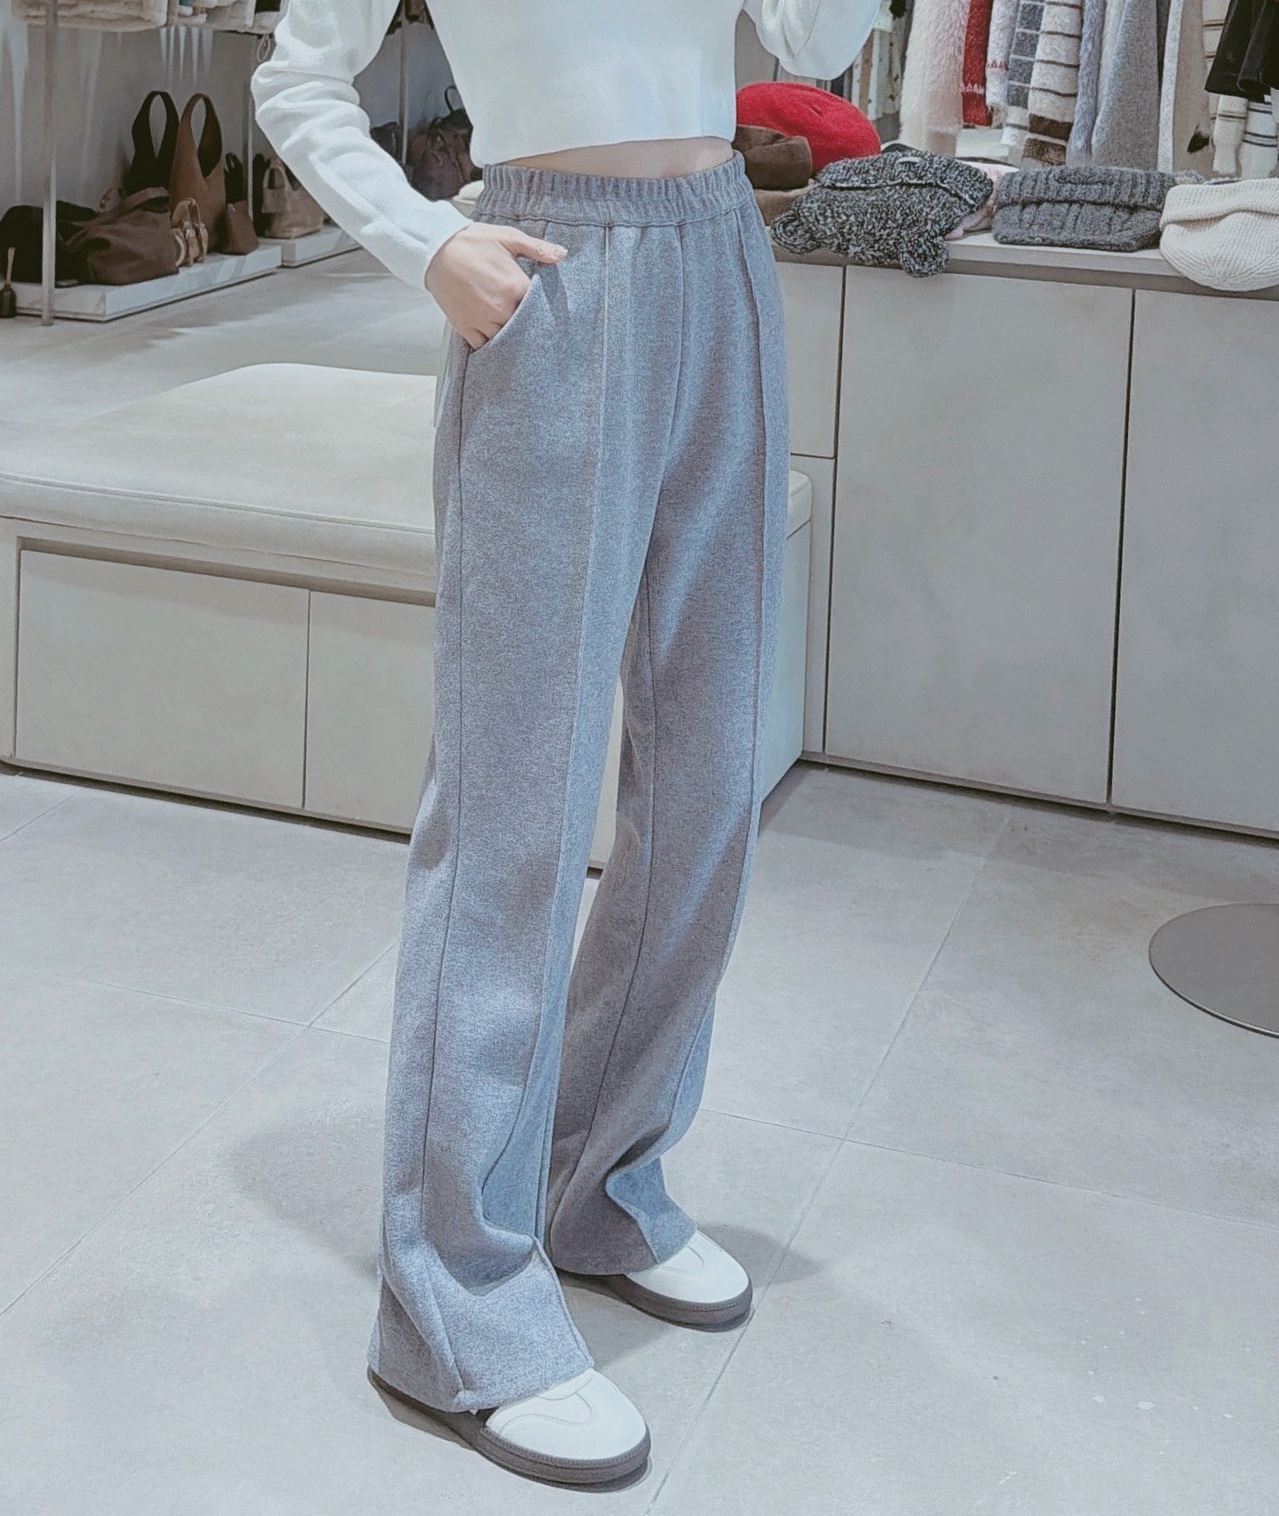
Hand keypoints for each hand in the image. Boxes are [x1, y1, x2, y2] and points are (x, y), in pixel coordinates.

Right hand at [425, 222, 567, 349]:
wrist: (435, 248)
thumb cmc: (471, 242)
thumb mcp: (508, 237)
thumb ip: (537, 248)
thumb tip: (561, 254)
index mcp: (515, 286)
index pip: (539, 308)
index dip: (542, 308)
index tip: (542, 308)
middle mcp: (500, 308)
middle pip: (523, 327)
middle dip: (526, 324)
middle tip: (527, 320)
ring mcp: (482, 320)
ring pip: (505, 339)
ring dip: (509, 335)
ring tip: (510, 327)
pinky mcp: (466, 327)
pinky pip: (483, 346)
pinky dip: (490, 344)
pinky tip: (494, 337)